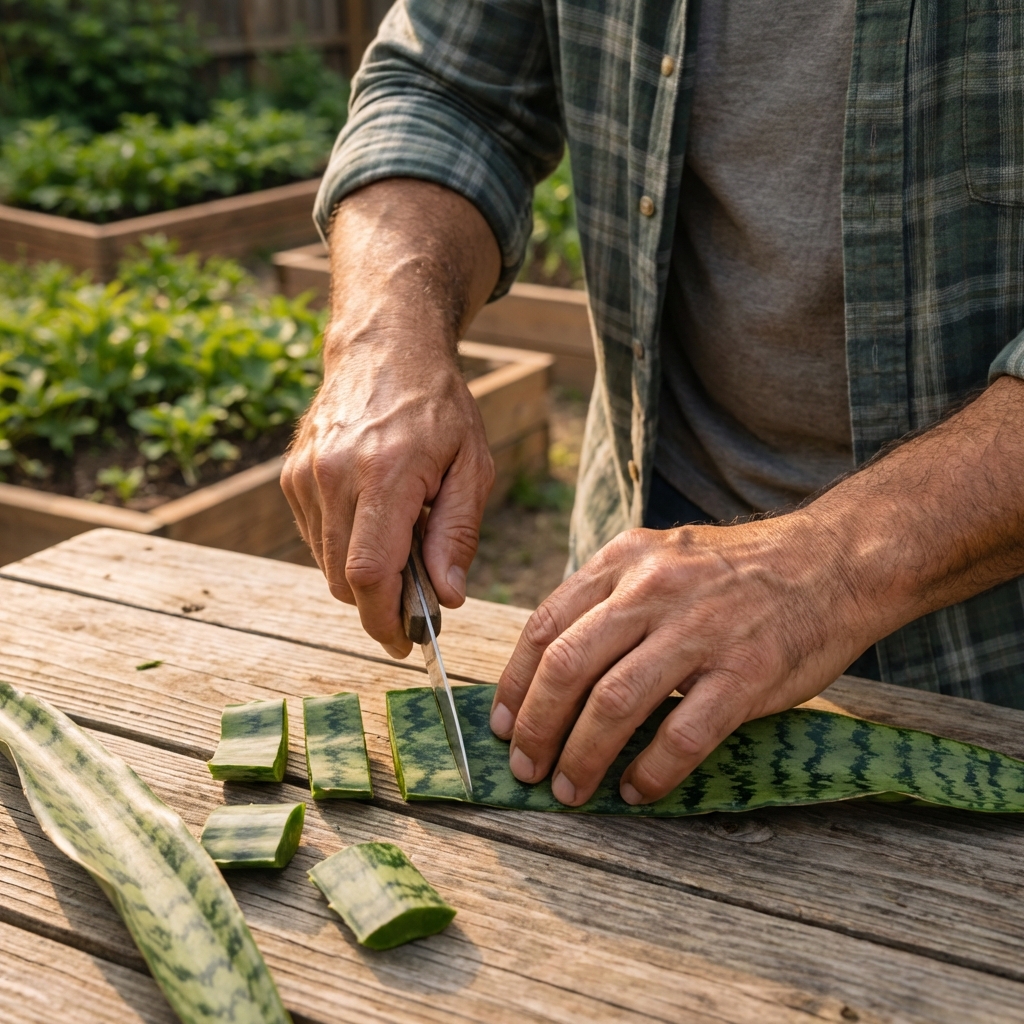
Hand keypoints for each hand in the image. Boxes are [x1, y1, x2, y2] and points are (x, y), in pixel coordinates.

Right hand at [283, 331, 493, 656]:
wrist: (384, 348)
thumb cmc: (438, 407)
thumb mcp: (472, 466)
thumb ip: (457, 534)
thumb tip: (447, 598)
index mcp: (385, 473)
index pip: (369, 572)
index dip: (384, 620)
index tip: (403, 642)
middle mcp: (333, 476)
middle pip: (344, 579)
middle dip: (379, 603)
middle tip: (417, 595)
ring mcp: (305, 476)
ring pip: (327, 564)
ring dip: (362, 575)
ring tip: (400, 538)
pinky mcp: (291, 477)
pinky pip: (317, 538)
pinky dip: (345, 548)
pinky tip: (374, 518)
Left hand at [490, 515, 879, 805]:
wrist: (832, 562)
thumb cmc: (738, 571)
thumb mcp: (662, 556)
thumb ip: (610, 597)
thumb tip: (555, 664)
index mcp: (624, 560)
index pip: (546, 625)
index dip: (516, 682)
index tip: (502, 723)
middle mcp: (653, 590)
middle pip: (568, 666)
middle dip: (537, 727)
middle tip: (525, 767)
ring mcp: (700, 631)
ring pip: (615, 702)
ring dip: (581, 756)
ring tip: (569, 788)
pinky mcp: (745, 673)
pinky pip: (682, 734)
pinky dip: (651, 771)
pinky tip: (637, 790)